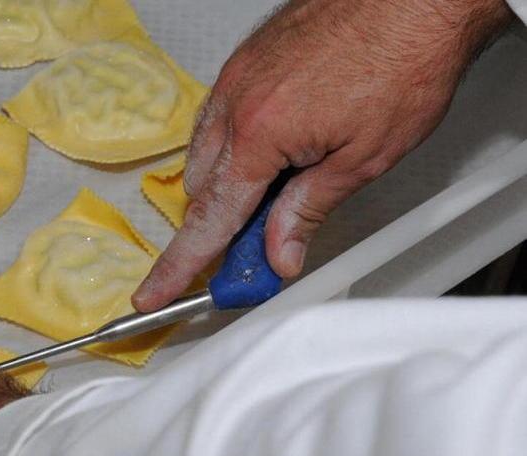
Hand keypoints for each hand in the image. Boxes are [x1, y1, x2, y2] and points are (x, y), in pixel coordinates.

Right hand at [132, 0, 513, 311]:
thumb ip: (308, 210)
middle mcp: (235, 104)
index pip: (208, 219)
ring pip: (205, 151)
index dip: (179, 265)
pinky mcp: (246, 60)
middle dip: (218, 221)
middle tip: (257, 242)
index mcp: (259, 134)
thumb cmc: (402, 60)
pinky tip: (272, 146)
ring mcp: (236, 78)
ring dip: (225, 182)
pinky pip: (217, 117)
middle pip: (200, 188)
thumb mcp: (362, 158)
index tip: (154, 293)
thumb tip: (278, 255)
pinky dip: (232, 144)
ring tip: (276, 188)